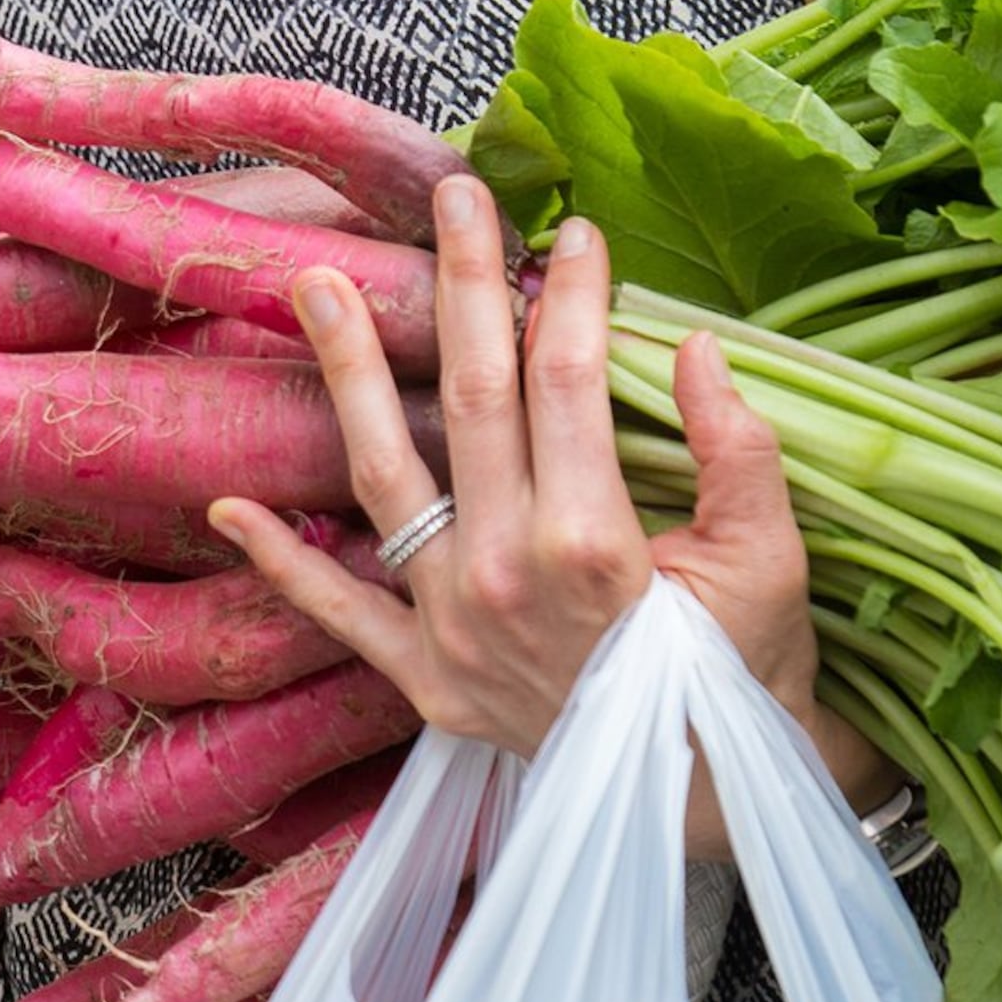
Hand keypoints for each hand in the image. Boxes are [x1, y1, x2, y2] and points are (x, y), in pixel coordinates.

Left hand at [214, 188, 883, 816]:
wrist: (703, 803)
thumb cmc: (747, 676)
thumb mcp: (772, 562)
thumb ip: (736, 450)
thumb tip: (693, 347)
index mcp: (593, 541)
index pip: (568, 382)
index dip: (572, 297)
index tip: (571, 231)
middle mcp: (504, 573)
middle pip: (471, 400)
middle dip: (462, 288)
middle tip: (452, 198)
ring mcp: (450, 627)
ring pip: (385, 477)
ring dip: (348, 375)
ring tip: (318, 286)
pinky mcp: (423, 678)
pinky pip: (339, 613)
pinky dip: (281, 564)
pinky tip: (229, 507)